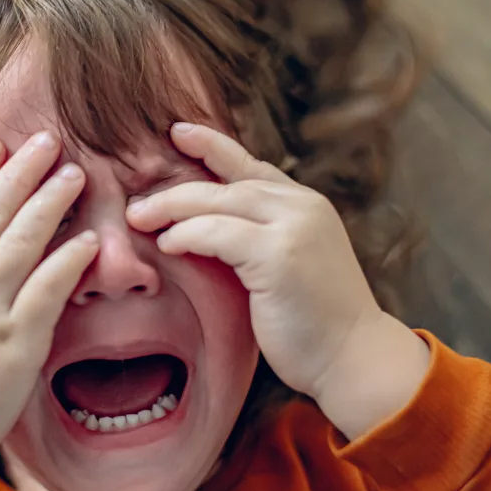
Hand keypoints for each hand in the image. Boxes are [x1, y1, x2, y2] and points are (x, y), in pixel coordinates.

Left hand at [126, 123, 427, 437]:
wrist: (354, 358)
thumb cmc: (315, 324)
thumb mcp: (289, 266)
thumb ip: (260, 238)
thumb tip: (205, 229)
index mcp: (306, 205)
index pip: (251, 166)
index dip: (213, 146)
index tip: (178, 132)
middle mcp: (303, 206)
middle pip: (227, 182)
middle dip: (176, 189)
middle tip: (136, 203)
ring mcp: (293, 227)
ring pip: (218, 201)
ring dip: (172, 209)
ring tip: (139, 219)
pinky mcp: (279, 254)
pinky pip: (217, 233)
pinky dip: (187, 235)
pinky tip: (168, 245)